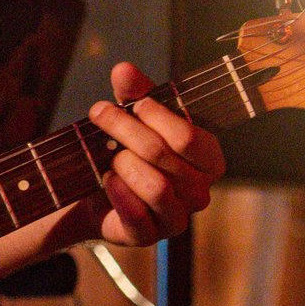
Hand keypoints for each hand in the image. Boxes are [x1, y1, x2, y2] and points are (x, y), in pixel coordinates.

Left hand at [87, 61, 224, 245]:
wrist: (96, 194)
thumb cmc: (127, 151)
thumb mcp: (133, 118)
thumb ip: (134, 93)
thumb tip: (123, 69)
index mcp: (208, 160)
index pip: (192, 138)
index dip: (161, 118)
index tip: (134, 104)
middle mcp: (200, 191)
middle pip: (165, 156)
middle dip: (127, 130)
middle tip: (99, 113)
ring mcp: (177, 217)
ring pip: (157, 187)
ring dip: (124, 163)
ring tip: (107, 154)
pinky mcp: (150, 236)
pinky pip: (139, 215)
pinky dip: (119, 193)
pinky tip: (106, 178)